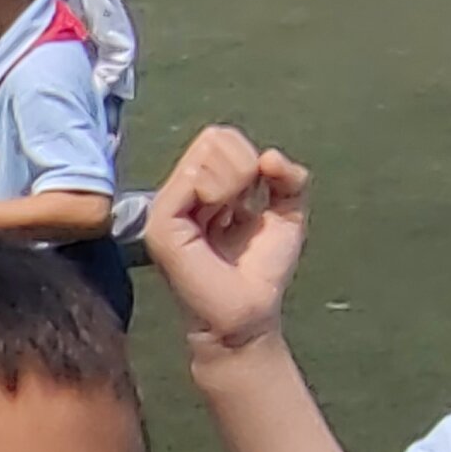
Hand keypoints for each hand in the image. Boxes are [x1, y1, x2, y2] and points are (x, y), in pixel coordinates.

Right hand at [141, 125, 312, 354]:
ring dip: (237, 178)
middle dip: (245, 165)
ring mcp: (166, 207)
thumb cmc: (262, 271)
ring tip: (233, 216)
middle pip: (214, 138)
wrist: (248, 313)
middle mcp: (180, 194)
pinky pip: (195, 179)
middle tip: (245, 207)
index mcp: (201, 189)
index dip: (249, 158)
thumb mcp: (288, 213)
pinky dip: (222, 191)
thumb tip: (269, 155)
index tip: (255, 199)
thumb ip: (288, 177)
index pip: (221, 138)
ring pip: (206, 152)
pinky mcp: (162, 223)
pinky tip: (224, 217)